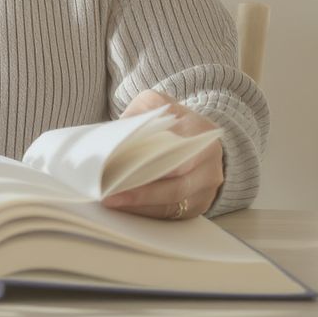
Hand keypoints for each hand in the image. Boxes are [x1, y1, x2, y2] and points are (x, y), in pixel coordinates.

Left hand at [100, 90, 223, 220]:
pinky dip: (147, 211)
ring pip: (173, 201)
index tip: (116, 166)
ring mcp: (207, 185)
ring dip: (140, 204)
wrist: (196, 135)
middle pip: (174, 181)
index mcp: (199, 130)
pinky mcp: (199, 203)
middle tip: (108, 192)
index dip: (145, 160)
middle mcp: (209, 160)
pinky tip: (126, 207)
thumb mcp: (155, 103)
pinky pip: (172, 213)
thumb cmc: (169, 119)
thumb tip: (115, 135)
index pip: (173, 150)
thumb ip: (138, 113)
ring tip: (111, 201)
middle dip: (140, 190)